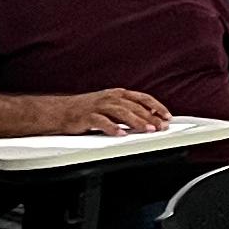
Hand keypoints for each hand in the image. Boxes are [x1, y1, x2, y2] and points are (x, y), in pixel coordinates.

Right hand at [50, 86, 175, 136]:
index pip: (143, 98)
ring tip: (147, 129)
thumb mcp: (110, 105)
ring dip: (136, 121)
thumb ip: (128, 109)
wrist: (61, 111)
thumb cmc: (87, 109)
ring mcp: (98, 106)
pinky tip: (121, 134)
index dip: (157, 106)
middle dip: (150, 117)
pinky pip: (101, 122)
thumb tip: (150, 117)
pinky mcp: (87, 116)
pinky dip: (112, 128)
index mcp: (118, 94)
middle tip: (160, 127)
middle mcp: (110, 97)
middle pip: (134, 106)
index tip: (167, 116)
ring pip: (121, 112)